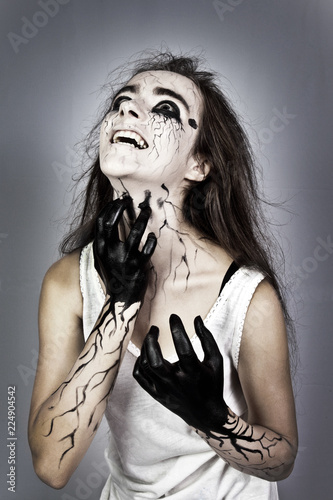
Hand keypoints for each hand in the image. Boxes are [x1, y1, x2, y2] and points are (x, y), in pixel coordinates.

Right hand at [93, 196, 156, 308]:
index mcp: (99, 248)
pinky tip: (151, 236)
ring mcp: (124, 259)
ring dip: (142, 218)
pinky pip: (147, 250)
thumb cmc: (114, 273)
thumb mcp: (104, 256)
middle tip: (130, 200)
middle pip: (114, 223)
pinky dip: (151, 240)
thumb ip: (107, 240)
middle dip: (121, 208)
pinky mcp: (138, 267)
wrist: (120, 298)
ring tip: (147, 210)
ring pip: (135, 233)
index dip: (109, 208)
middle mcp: (110, 252)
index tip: (119, 200)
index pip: (101, 222)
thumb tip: (113, 218)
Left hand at [133, 314, 227, 432]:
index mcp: (194, 373)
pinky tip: (145, 354)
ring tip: (150, 338)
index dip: (177, 329)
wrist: (206, 414)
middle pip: (155, 360)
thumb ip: (207, 338)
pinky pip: (140, 377)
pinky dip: (139, 363)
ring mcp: (164, 389)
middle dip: (151, 340)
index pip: (183, 348)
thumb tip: (196, 318)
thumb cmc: (212, 384)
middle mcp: (177, 382)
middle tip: (155, 328)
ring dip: (145, 348)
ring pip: (146, 367)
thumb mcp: (216, 361)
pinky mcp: (157, 394)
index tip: (174, 317)